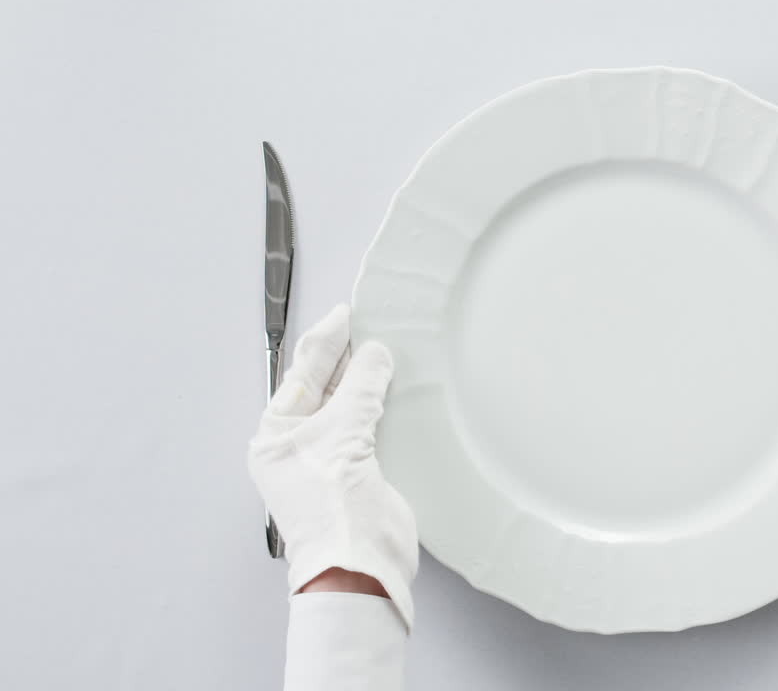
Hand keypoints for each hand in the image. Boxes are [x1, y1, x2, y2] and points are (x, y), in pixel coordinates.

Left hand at [249, 304, 418, 629]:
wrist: (361, 565)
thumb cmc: (332, 512)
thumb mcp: (341, 436)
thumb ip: (360, 389)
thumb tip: (374, 353)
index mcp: (275, 436)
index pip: (301, 374)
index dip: (326, 341)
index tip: (348, 314)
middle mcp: (299, 445)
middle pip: (325, 387)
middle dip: (348, 357)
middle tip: (373, 324)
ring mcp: (332, 459)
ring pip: (351, 406)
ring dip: (369, 380)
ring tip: (388, 348)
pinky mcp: (364, 471)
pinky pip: (373, 427)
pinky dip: (385, 405)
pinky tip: (399, 388)